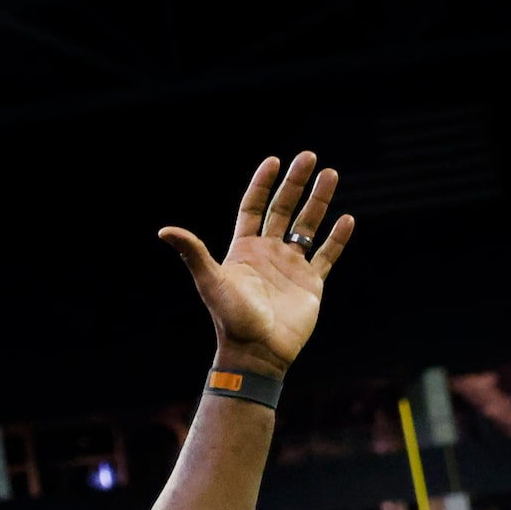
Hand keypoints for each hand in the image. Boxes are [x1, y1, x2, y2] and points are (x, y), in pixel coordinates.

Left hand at [158, 153, 354, 377]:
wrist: (257, 352)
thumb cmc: (231, 318)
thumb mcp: (210, 281)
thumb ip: (193, 253)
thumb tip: (164, 230)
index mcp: (244, 249)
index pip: (253, 208)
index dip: (262, 184)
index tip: (274, 161)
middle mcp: (268, 253)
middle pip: (284, 210)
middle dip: (296, 183)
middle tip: (310, 157)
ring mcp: (291, 267)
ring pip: (308, 226)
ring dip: (319, 201)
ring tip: (331, 175)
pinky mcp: (311, 284)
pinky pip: (326, 255)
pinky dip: (337, 238)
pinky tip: (347, 218)